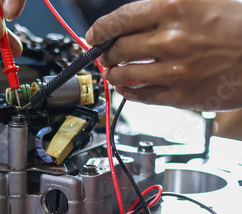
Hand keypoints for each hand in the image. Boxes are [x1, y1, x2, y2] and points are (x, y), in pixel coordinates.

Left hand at [86, 0, 241, 110]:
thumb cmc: (239, 24)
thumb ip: (164, 8)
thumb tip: (130, 20)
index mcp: (174, 8)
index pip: (119, 20)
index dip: (100, 30)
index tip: (94, 35)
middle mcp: (171, 39)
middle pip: (118, 49)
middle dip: (106, 54)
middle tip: (105, 56)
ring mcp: (176, 69)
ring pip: (125, 75)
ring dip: (114, 74)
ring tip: (114, 72)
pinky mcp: (183, 94)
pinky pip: (142, 97)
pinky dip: (128, 92)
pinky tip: (127, 89)